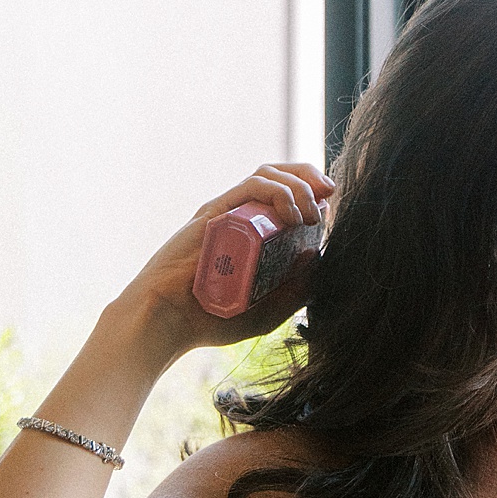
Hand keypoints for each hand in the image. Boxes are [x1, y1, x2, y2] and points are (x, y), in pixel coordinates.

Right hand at [112, 163, 332, 365]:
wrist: (167, 322)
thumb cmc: (210, 320)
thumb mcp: (267, 312)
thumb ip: (294, 291)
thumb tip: (316, 255)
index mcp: (250, 235)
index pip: (284, 198)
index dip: (312, 194)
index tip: (329, 210)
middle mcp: (238, 217)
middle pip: (278, 176)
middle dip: (310, 177)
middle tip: (328, 195)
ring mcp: (225, 213)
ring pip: (268, 174)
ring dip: (298, 185)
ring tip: (310, 214)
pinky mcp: (213, 212)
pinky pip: (250, 187)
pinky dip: (278, 192)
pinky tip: (292, 215)